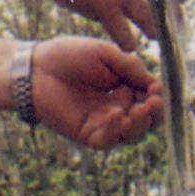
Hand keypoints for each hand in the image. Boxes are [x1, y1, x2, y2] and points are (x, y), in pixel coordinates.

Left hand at [29, 36, 162, 148]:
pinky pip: (107, 141)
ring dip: (140, 125)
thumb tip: (155, 83)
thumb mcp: (105, 54)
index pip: (151, 99)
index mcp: (125, 89)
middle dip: (154, 114)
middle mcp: (118, 108)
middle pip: (147, 121)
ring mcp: (103, 124)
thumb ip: (130, 67)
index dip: (159, 96)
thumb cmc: (68, 56)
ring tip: (138, 110)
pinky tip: (117, 116)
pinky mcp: (87, 135)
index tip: (158, 88)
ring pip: (132, 135)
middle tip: (152, 102)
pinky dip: (116, 131)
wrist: (35, 68)